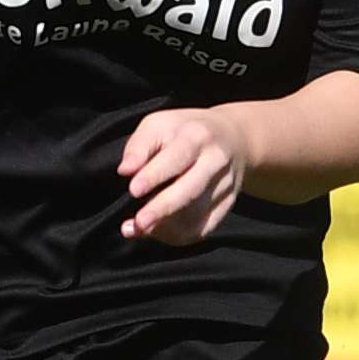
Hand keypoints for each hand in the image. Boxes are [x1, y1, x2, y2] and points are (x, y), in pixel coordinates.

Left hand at [116, 106, 248, 244]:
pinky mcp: (228, 204)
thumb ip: (139, 145)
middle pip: (191, 189)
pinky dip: (179, 235)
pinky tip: (158, 232)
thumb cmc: (184, 130)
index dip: (154, 175)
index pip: (177, 157)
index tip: (133, 190)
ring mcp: (226, 184)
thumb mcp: (158, 123)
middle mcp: (215, 161)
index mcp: (197, 136)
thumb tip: (125, 171)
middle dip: (163, 208)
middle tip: (139, 223)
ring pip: (198, 213)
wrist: (233, 137)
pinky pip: (205, 227)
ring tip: (139, 228)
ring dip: (167, 227)